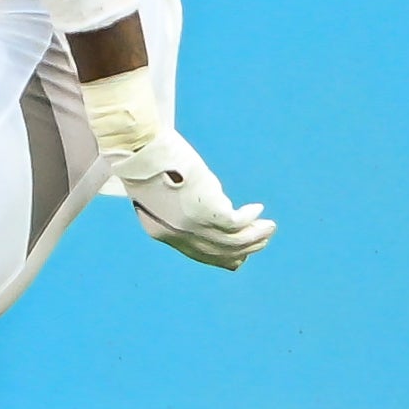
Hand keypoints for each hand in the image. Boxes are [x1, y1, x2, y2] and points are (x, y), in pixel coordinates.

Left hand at [111, 128, 274, 270]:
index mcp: (161, 232)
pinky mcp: (206, 210)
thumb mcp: (156, 195)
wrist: (140, 151)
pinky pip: (236, 222)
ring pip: (233, 241)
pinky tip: (256, 209)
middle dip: (246, 247)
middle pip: (220, 251)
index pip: (199, 254)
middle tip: (262, 238)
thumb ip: (175, 210)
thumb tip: (199, 213)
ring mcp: (192, 224)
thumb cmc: (147, 165)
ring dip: (255, 236)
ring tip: (268, 226)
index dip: (224, 256)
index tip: (242, 254)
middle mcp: (177, 234)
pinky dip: (250, 217)